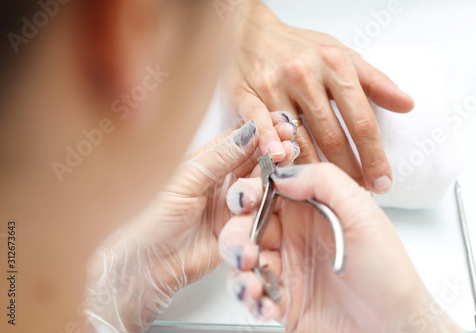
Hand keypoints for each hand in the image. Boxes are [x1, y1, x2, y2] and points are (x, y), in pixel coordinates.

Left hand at [83, 119, 299, 332]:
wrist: (146, 265)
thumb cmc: (149, 219)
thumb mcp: (186, 180)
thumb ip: (220, 157)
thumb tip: (249, 131)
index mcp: (204, 160)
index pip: (237, 138)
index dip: (259, 129)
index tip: (279, 123)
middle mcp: (220, 179)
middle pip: (254, 159)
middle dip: (272, 149)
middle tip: (289, 142)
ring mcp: (231, 203)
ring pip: (261, 183)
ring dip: (275, 173)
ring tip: (289, 162)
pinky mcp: (239, 226)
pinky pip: (261, 212)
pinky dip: (273, 201)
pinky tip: (283, 191)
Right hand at [219, 163, 461, 332]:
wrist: (395, 327)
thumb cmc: (388, 273)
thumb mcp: (363, 215)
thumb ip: (324, 182)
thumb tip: (281, 173)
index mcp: (309, 209)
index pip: (267, 190)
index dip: (249, 191)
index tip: (244, 199)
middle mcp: (293, 235)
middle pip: (245, 225)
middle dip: (236, 236)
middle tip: (245, 251)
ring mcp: (285, 268)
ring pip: (241, 260)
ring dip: (239, 271)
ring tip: (252, 284)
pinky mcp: (280, 299)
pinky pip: (251, 294)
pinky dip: (252, 299)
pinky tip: (267, 304)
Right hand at [223, 1, 413, 193]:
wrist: (248, 33)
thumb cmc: (298, 48)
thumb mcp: (341, 55)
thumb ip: (374, 82)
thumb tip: (407, 104)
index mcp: (334, 63)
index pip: (361, 119)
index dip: (374, 154)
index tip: (383, 179)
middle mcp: (304, 74)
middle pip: (332, 135)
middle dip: (350, 169)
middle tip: (361, 191)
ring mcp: (274, 85)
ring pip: (298, 138)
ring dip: (316, 170)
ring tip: (330, 189)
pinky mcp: (246, 95)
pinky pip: (260, 126)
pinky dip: (269, 145)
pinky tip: (280, 162)